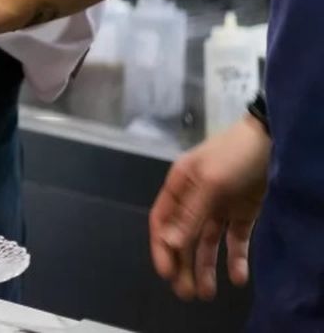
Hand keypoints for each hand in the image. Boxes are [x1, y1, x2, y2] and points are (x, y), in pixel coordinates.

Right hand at [149, 116, 269, 300]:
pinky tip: (238, 278)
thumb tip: (169, 243)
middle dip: (183, 265)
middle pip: (183, 237)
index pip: (162, 222)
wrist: (273, 141)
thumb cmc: (234, 157)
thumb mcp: (211, 183)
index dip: (161, 248)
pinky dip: (235, 258)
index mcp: (179, 186)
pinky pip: (234, 240)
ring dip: (205, 267)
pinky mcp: (242, 212)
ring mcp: (218, 206)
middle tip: (187, 294)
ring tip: (207, 294)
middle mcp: (194, 198)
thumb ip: (190, 214)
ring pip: (206, 242)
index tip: (167, 274)